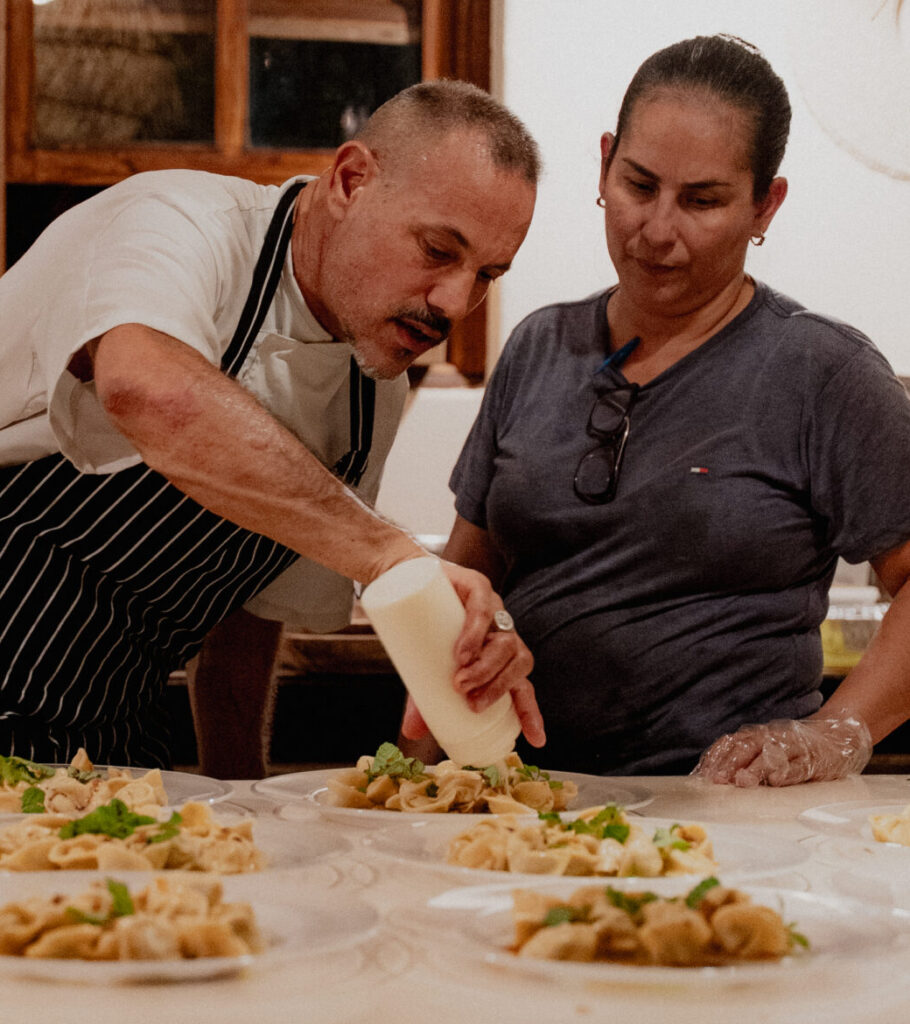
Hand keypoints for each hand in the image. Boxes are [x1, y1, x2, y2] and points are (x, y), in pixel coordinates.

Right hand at [403, 561, 544, 748]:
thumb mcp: (424, 671)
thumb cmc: (424, 631)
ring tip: (461, 680)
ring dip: (488, 666)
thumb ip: (422, 702)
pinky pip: (486, 608)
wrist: (405, 581)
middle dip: (499, 687)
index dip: (531, 711)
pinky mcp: (478, 586)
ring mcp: (493, 609)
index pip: (522, 686)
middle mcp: (501, 634)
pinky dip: (477, 632)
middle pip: (519, 664)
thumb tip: (412, 734)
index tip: (536, 740)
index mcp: (498, 658)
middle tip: (470, 703)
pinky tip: (463, 651)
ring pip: (507, 640)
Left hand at [691, 714, 872, 786]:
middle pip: (747, 747)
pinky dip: (787, 771)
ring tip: (743, 781)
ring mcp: (792, 747)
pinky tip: (778, 780)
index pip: (731, 743)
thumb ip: (745, 760)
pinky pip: (799, 764)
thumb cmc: (794, 749)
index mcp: (757, 736)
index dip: (717, 757)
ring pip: (772, 754)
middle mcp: (772, 737)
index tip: (704, 774)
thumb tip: (714, 778)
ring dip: (756, 768)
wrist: (837, 737)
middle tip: (719, 780)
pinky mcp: (813, 758)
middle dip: (731, 763)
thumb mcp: (767, 750)